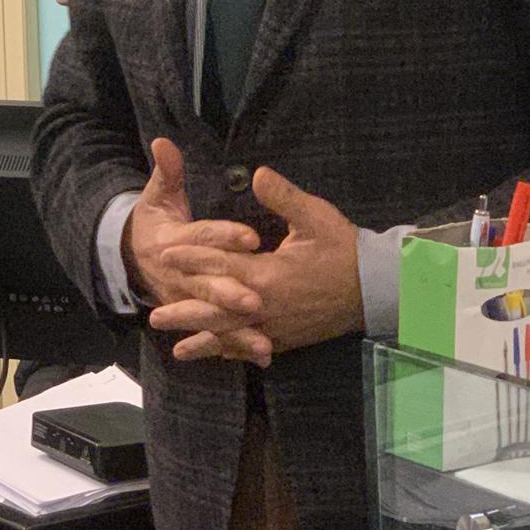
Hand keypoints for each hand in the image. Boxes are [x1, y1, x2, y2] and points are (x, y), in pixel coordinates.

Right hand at [122, 138, 263, 332]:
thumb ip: (167, 171)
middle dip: (230, 293)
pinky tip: (264, 353)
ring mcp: (184, 301)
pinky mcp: (192, 318)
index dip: (225, 237)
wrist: (130, 259)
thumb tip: (163, 142)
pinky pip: (214, 335)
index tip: (251, 237)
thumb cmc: (154, 222)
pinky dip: (236, 347)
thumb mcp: (157, 195)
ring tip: (264, 341)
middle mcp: (179, 275)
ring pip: (212, 318)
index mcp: (175, 242)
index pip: (203, 237)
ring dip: (236, 331)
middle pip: (207, 284)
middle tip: (256, 300)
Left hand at [149, 165, 364, 363]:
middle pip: (218, 310)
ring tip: (176, 349)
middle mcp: (267, 306)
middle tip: (153, 314)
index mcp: (270, 274)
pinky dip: (231, 353)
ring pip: (232, 336)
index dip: (193, 257)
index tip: (166, 254)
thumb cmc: (344, 249)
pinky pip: (252, 348)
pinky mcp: (287, 338)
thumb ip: (284, 197)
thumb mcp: (316, 216)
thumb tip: (258, 173)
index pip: (222, 264)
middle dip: (185, 311)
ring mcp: (277, 327)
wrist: (375, 288)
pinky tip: (216, 357)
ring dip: (203, 340)